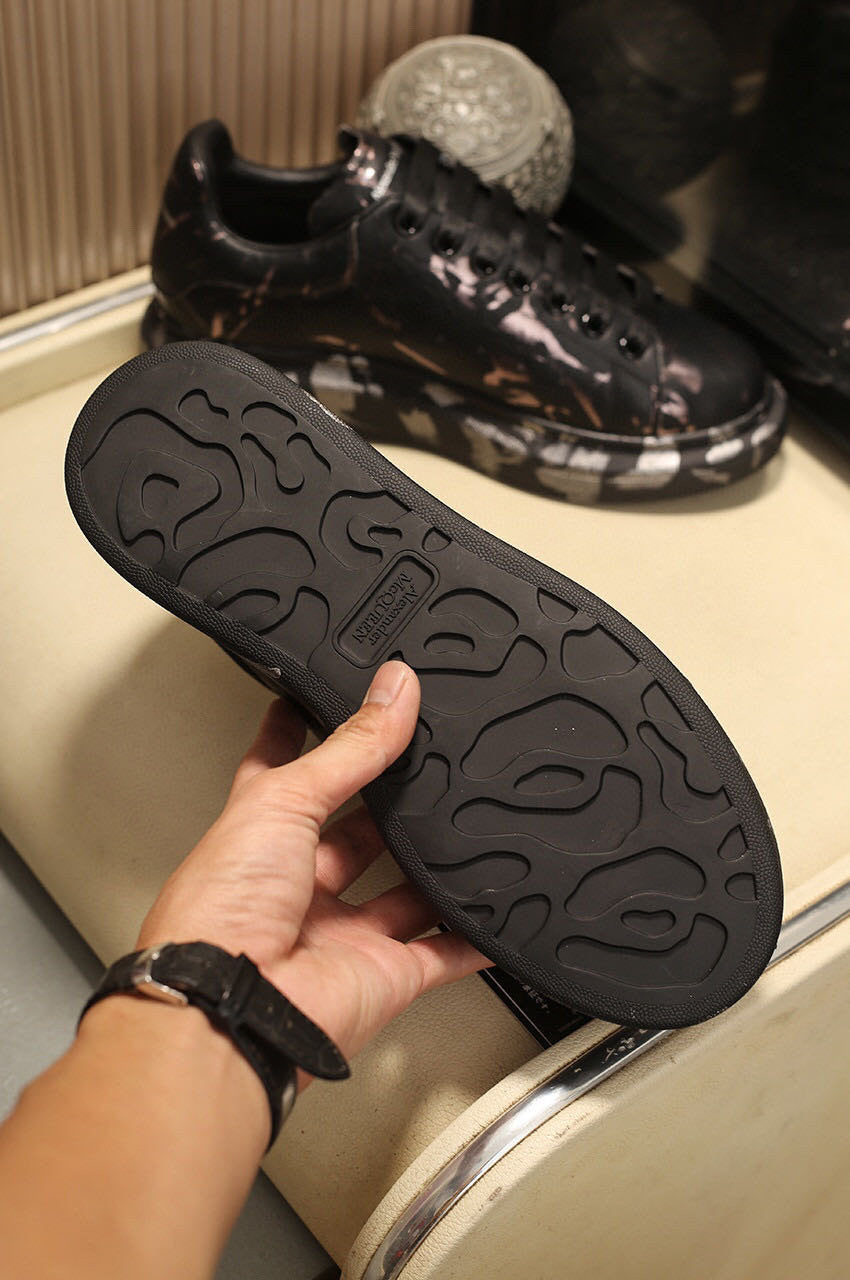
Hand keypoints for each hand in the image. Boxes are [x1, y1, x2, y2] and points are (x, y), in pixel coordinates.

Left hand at [137, 660, 488, 1066]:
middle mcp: (299, 884)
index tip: (314, 704)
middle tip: (428, 764)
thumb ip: (349, 747)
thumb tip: (394, 690)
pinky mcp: (384, 975)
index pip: (281, 772)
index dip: (298, 736)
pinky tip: (497, 913)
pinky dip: (474, 938)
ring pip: (404, 892)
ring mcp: (343, 932)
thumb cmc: (218, 911)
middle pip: (355, 834)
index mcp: (259, 836)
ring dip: (434, 866)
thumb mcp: (282, 799)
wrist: (232, 1009)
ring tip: (469, 822)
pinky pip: (442, 953)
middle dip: (388, 804)